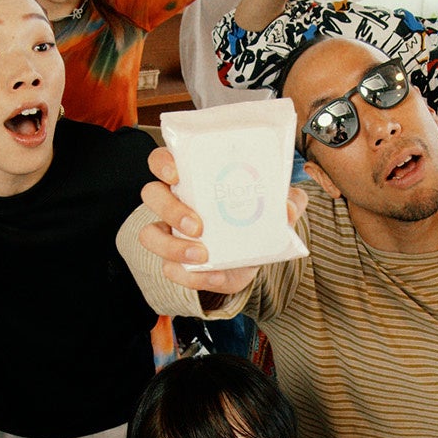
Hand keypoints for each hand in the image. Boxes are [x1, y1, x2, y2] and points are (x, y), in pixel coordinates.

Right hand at [138, 144, 306, 296]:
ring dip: (171, 247)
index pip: (162, 161)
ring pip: (149, 235)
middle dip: (171, 209)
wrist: (256, 255)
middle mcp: (174, 201)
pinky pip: (170, 269)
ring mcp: (171, 233)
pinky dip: (191, 276)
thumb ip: (287, 201)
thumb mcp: (278, 205)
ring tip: (201, 255)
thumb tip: (287, 207)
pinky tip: (214, 275)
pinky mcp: (177, 263)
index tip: (177, 174)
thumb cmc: (258, 216)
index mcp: (192, 177)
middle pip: (152, 195)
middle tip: (198, 225)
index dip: (163, 164)